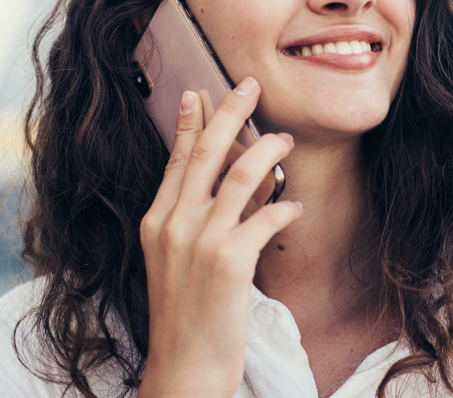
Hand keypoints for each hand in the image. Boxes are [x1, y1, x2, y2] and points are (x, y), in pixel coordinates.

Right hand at [137, 78, 302, 397]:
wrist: (183, 366)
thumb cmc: (187, 314)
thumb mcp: (178, 260)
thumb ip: (199, 220)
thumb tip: (238, 185)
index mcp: (157, 220)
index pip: (178, 160)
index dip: (191, 123)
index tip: (200, 92)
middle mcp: (173, 223)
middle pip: (207, 153)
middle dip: (230, 113)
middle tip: (250, 86)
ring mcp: (199, 240)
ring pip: (242, 174)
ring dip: (268, 151)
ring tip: (285, 141)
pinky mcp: (229, 261)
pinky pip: (266, 217)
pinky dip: (284, 206)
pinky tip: (294, 207)